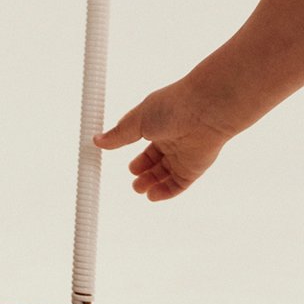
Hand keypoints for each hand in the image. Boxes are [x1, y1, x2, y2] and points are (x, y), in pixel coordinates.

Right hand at [92, 77, 234, 199]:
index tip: (125, 163)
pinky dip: (166, 192)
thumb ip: (119, 134)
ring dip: (152, 183)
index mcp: (158, 124)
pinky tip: (153, 196)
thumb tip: (98, 140)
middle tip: (133, 179)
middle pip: (156, 161)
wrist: (205, 111)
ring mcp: (184, 155)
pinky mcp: (194, 168)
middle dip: (143, 172)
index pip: (144, 142)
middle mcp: (172, 139)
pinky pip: (179, 185)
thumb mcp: (137, 120)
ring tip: (139, 189)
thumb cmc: (173, 107)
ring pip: (166, 175)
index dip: (136, 153)